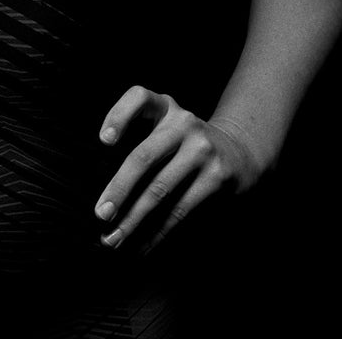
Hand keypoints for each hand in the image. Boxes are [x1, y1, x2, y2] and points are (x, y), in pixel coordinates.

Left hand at [93, 87, 262, 252]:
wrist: (241, 152)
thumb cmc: (185, 144)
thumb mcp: (166, 127)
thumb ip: (140, 142)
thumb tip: (104, 193)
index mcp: (164, 108)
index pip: (139, 98)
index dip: (118, 116)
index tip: (104, 141)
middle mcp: (183, 124)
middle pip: (143, 157)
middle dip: (118, 189)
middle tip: (100, 214)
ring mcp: (203, 150)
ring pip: (160, 190)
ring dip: (133, 219)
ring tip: (114, 238)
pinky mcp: (217, 177)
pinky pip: (181, 209)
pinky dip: (158, 230)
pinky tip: (142, 244)